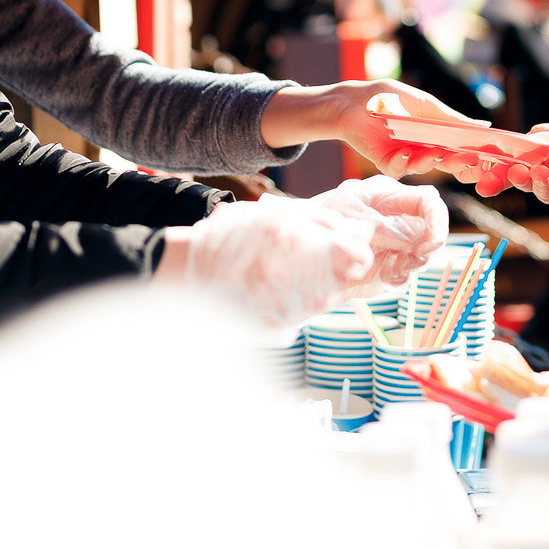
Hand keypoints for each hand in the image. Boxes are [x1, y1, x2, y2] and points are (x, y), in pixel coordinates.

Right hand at [156, 196, 375, 327]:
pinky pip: (297, 317)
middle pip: (342, 281)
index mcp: (312, 253)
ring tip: (274, 271)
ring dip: (308, 285)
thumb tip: (362, 232)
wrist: (186, 274)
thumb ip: (325, 222)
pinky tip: (262, 292)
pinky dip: (287, 304)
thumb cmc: (232, 237)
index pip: (361, 258)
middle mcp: (309, 290)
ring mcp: (294, 316)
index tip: (340, 246)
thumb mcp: (278, 215)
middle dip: (329, 268)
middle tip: (298, 256)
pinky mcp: (277, 333)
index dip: (353, 250)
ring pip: (321, 300)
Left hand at [261, 80, 486, 180]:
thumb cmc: (390, 97)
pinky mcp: (388, 163)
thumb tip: (484, 125)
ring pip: (425, 168)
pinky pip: (400, 169)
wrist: (354, 102)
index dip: (472, 156)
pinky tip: (403, 153)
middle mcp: (425, 148)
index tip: (484, 158)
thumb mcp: (425, 104)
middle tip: (467, 163)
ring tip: (433, 153)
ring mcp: (407, 157)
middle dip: (458, 164)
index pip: (460, 149)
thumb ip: (452, 118)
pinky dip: (404, 162)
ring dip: (430, 162)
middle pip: (447, 163)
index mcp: (436, 134)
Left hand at [310, 176, 447, 287]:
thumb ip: (382, 224)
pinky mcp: (390, 264)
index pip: (429, 201)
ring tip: (388, 268)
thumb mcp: (350, 212)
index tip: (426, 246)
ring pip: (424, 256)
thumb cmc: (326, 219)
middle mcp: (399, 218)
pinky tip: (383, 276)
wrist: (308, 249)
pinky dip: (399, 279)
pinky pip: (407, 275)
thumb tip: (413, 238)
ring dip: (411, 266)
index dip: (437, 223)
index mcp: (391, 196)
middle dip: (426, 250)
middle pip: (433, 231)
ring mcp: (396, 243)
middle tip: (405, 261)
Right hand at [470, 116, 548, 213]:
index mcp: (543, 156)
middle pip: (522, 182)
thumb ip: (548, 136)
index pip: (514, 163)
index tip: (478, 172)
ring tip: (539, 172)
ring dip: (538, 184)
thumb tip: (523, 138)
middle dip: (509, 181)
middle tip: (506, 176)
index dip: (496, 169)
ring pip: (543, 193)